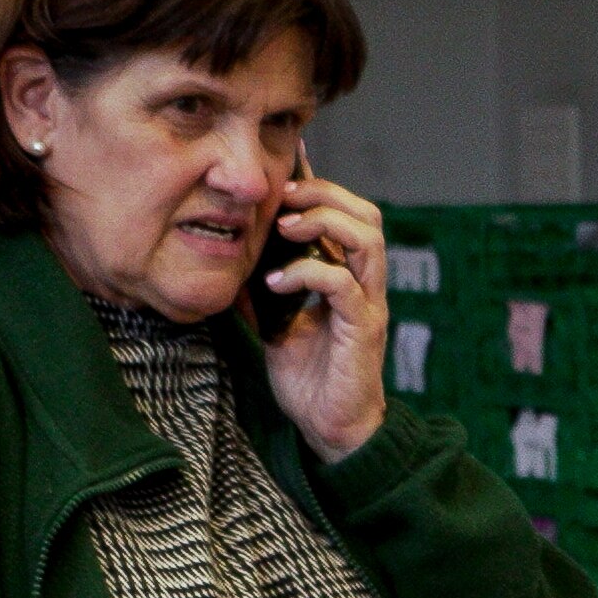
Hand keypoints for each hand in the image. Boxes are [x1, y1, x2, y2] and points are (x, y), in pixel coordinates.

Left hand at [260, 170, 387, 465]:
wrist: (329, 428)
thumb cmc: (308, 379)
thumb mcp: (273, 324)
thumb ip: (260, 291)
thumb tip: (229, 261)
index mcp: (348, 278)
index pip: (347, 216)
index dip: (320, 186)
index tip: (288, 169)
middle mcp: (365, 286)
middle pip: (367, 215)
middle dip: (324, 196)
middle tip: (284, 200)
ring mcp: (368, 305)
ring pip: (367, 239)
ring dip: (323, 223)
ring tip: (284, 230)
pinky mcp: (363, 329)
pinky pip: (341, 284)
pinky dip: (306, 273)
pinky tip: (276, 283)